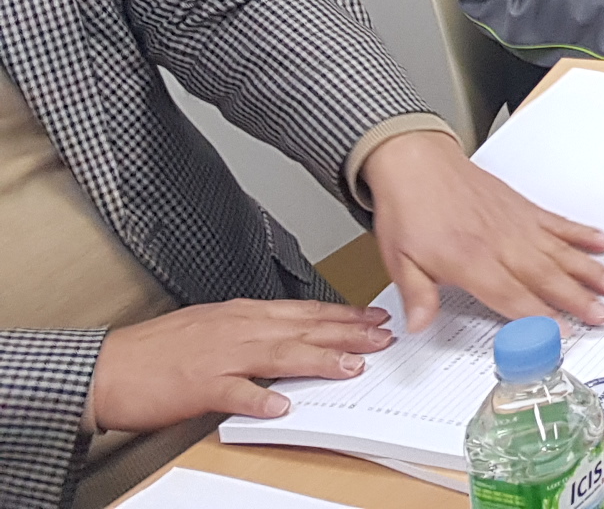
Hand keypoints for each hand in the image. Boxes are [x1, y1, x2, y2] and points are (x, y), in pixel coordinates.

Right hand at [91, 300, 392, 430]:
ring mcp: (219, 356)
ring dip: (319, 360)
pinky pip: (235, 393)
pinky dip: (259, 398)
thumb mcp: (212, 327)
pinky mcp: (198, 386)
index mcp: (241, 315)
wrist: (108, 367)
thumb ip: (252, 331)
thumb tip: (289, 336)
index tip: (373, 318)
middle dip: (347, 332)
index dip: (342, 315)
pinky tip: (282, 405)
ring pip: (280, 354)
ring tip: (351, 368)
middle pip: (303, 328)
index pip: (304, 311)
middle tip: (383, 337)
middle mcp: (238, 329)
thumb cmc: (157, 350)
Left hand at [362, 128, 603, 332]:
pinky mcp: (525, 209)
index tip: (562, 333)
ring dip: (590, 270)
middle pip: (547, 276)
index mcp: (471, 260)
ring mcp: (518, 224)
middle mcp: (502, 243)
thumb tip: (419, 326)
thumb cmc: (409, 210)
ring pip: (562, 251)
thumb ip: (417, 296)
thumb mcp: (399, 260)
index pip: (512, 296)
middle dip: (579, 299)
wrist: (418, 164)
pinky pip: (561, 224)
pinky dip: (585, 234)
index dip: (539, 318)